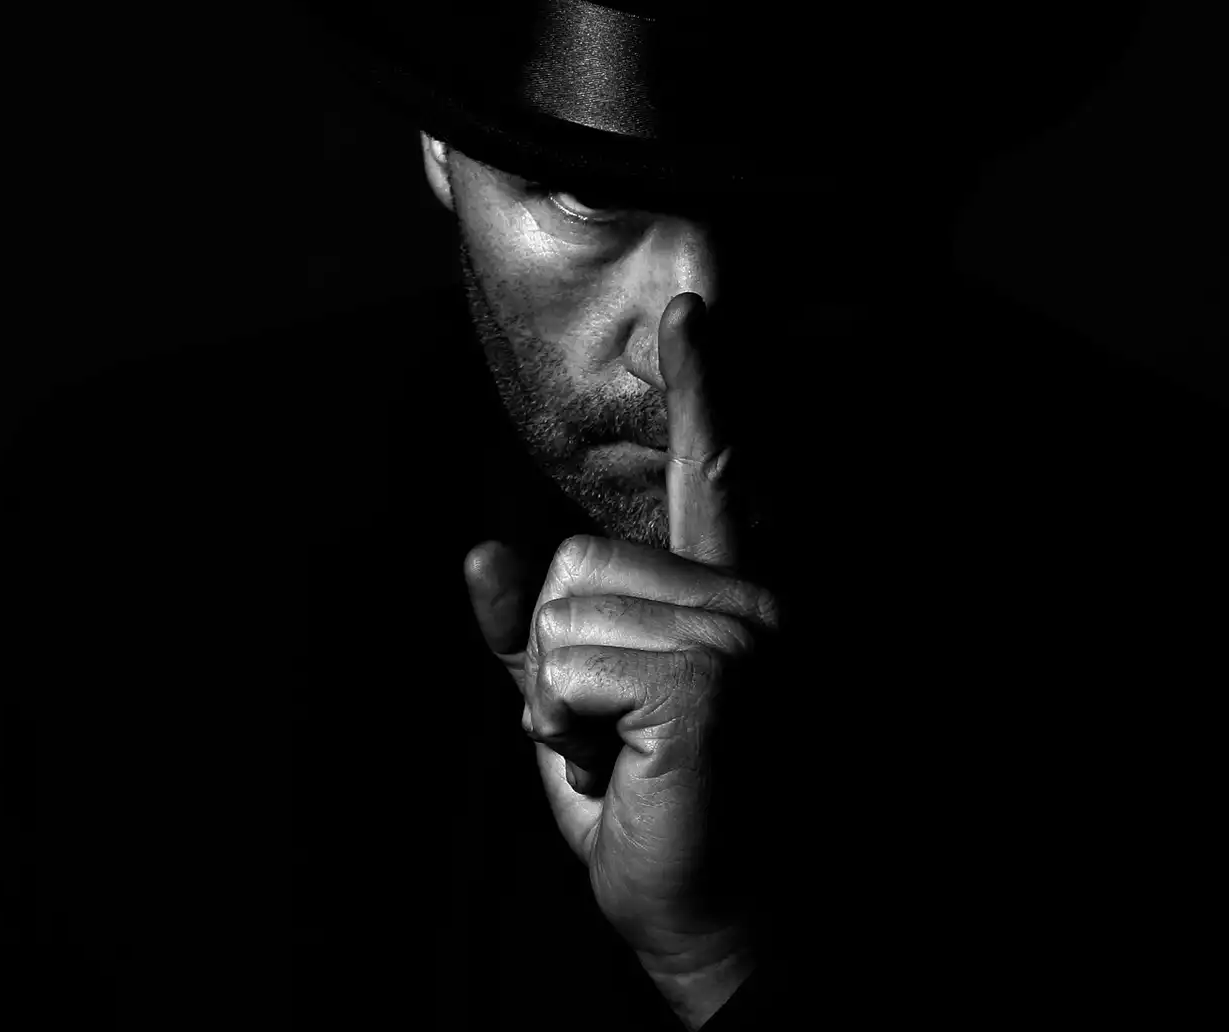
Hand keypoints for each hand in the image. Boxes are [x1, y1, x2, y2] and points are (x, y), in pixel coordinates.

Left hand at [465, 293, 774, 1026]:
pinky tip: (633, 768)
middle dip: (560, 664)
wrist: (723, 919)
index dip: (702, 388)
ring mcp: (739, 631)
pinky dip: (567, 732)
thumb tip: (477, 554)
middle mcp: (751, 597)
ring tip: (636, 756)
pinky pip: (559, 667)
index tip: (694, 309)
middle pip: (573, 561)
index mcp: (731, 598)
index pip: (711, 475)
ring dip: (563, 705)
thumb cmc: (666, 814)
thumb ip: (531, 636)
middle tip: (629, 740)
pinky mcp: (709, 674)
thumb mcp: (580, 715)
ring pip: (559, 612)